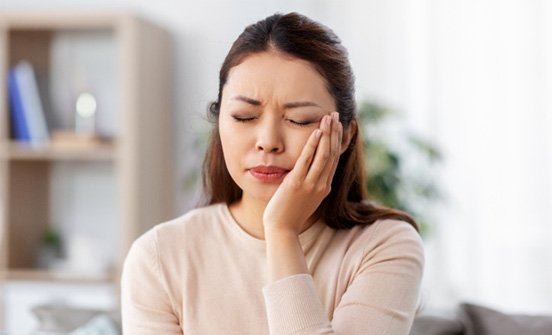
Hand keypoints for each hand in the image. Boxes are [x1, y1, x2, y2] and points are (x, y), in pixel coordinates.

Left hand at [263, 112, 342, 235]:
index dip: (337, 140)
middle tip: (335, 114)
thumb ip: (310, 182)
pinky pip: (307, 161)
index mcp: (324, 186)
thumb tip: (309, 169)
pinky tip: (316, 132)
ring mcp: (310, 184)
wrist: (282, 229)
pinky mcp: (296, 184)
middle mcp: (321, 184)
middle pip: (332, 153)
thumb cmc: (290, 213)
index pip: (334, 158)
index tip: (337, 125)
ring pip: (324, 155)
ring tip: (328, 117)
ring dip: (327, 134)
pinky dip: (312, 145)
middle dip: (334, 132)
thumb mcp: (305, 196)